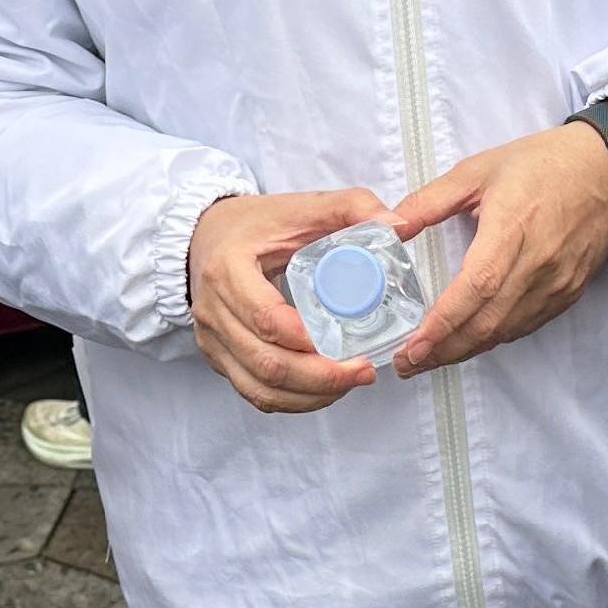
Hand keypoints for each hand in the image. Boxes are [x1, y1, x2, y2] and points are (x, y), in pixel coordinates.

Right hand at [189, 185, 391, 413]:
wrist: (205, 235)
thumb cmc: (255, 223)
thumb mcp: (302, 206)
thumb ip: (352, 208)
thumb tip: (401, 225)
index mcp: (228, 269)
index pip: (266, 318)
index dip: (308, 340)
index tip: (349, 344)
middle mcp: (214, 310)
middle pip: (267, 363)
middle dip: (321, 377)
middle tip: (364, 370)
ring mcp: (212, 339)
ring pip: (261, 387)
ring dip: (311, 395)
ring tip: (352, 381)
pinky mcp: (218, 357)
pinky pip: (255, 393)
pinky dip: (293, 400)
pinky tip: (325, 389)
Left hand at [387, 124, 607, 376]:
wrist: (599, 167)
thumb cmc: (536, 164)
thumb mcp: (475, 170)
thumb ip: (429, 202)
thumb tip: (390, 228)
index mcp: (512, 227)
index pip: (477, 286)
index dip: (444, 321)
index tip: (413, 344)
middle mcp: (538, 262)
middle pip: (488, 321)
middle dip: (444, 349)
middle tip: (407, 363)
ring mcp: (558, 282)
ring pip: (506, 331)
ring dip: (465, 350)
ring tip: (429, 359)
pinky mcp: (569, 292)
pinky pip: (526, 326)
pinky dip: (494, 339)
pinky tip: (469, 342)